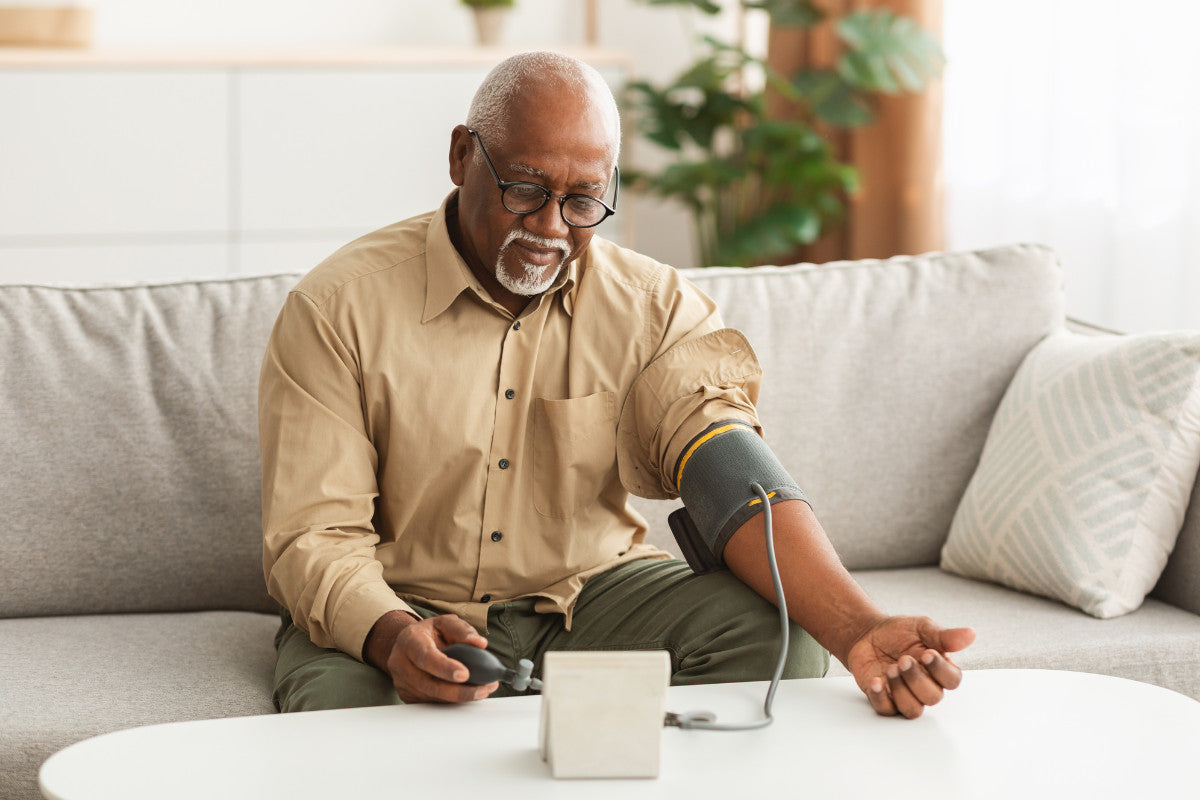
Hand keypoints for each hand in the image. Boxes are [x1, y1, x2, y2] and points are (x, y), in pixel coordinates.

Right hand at [365, 611, 498, 703]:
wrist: (409, 644)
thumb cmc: (430, 633)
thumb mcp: (445, 623)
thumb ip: (463, 630)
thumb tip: (480, 644)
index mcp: (409, 640)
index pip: (425, 656)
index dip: (444, 667)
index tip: (465, 674)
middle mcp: (400, 662)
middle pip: (428, 684)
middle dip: (457, 691)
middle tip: (482, 689)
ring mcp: (402, 682)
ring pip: (432, 697)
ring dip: (459, 698)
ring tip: (482, 690)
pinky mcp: (408, 696)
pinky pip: (431, 703)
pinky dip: (451, 701)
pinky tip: (466, 694)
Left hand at [845, 616, 974, 718]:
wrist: (868, 633)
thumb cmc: (900, 632)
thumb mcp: (922, 628)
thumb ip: (944, 636)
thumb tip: (970, 634)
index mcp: (940, 669)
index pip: (952, 680)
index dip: (940, 670)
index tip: (926, 654)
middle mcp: (925, 686)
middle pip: (932, 697)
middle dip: (917, 679)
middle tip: (903, 660)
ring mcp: (905, 695)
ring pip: (912, 709)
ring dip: (901, 690)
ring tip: (890, 669)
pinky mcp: (884, 699)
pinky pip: (886, 710)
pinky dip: (881, 698)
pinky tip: (876, 681)